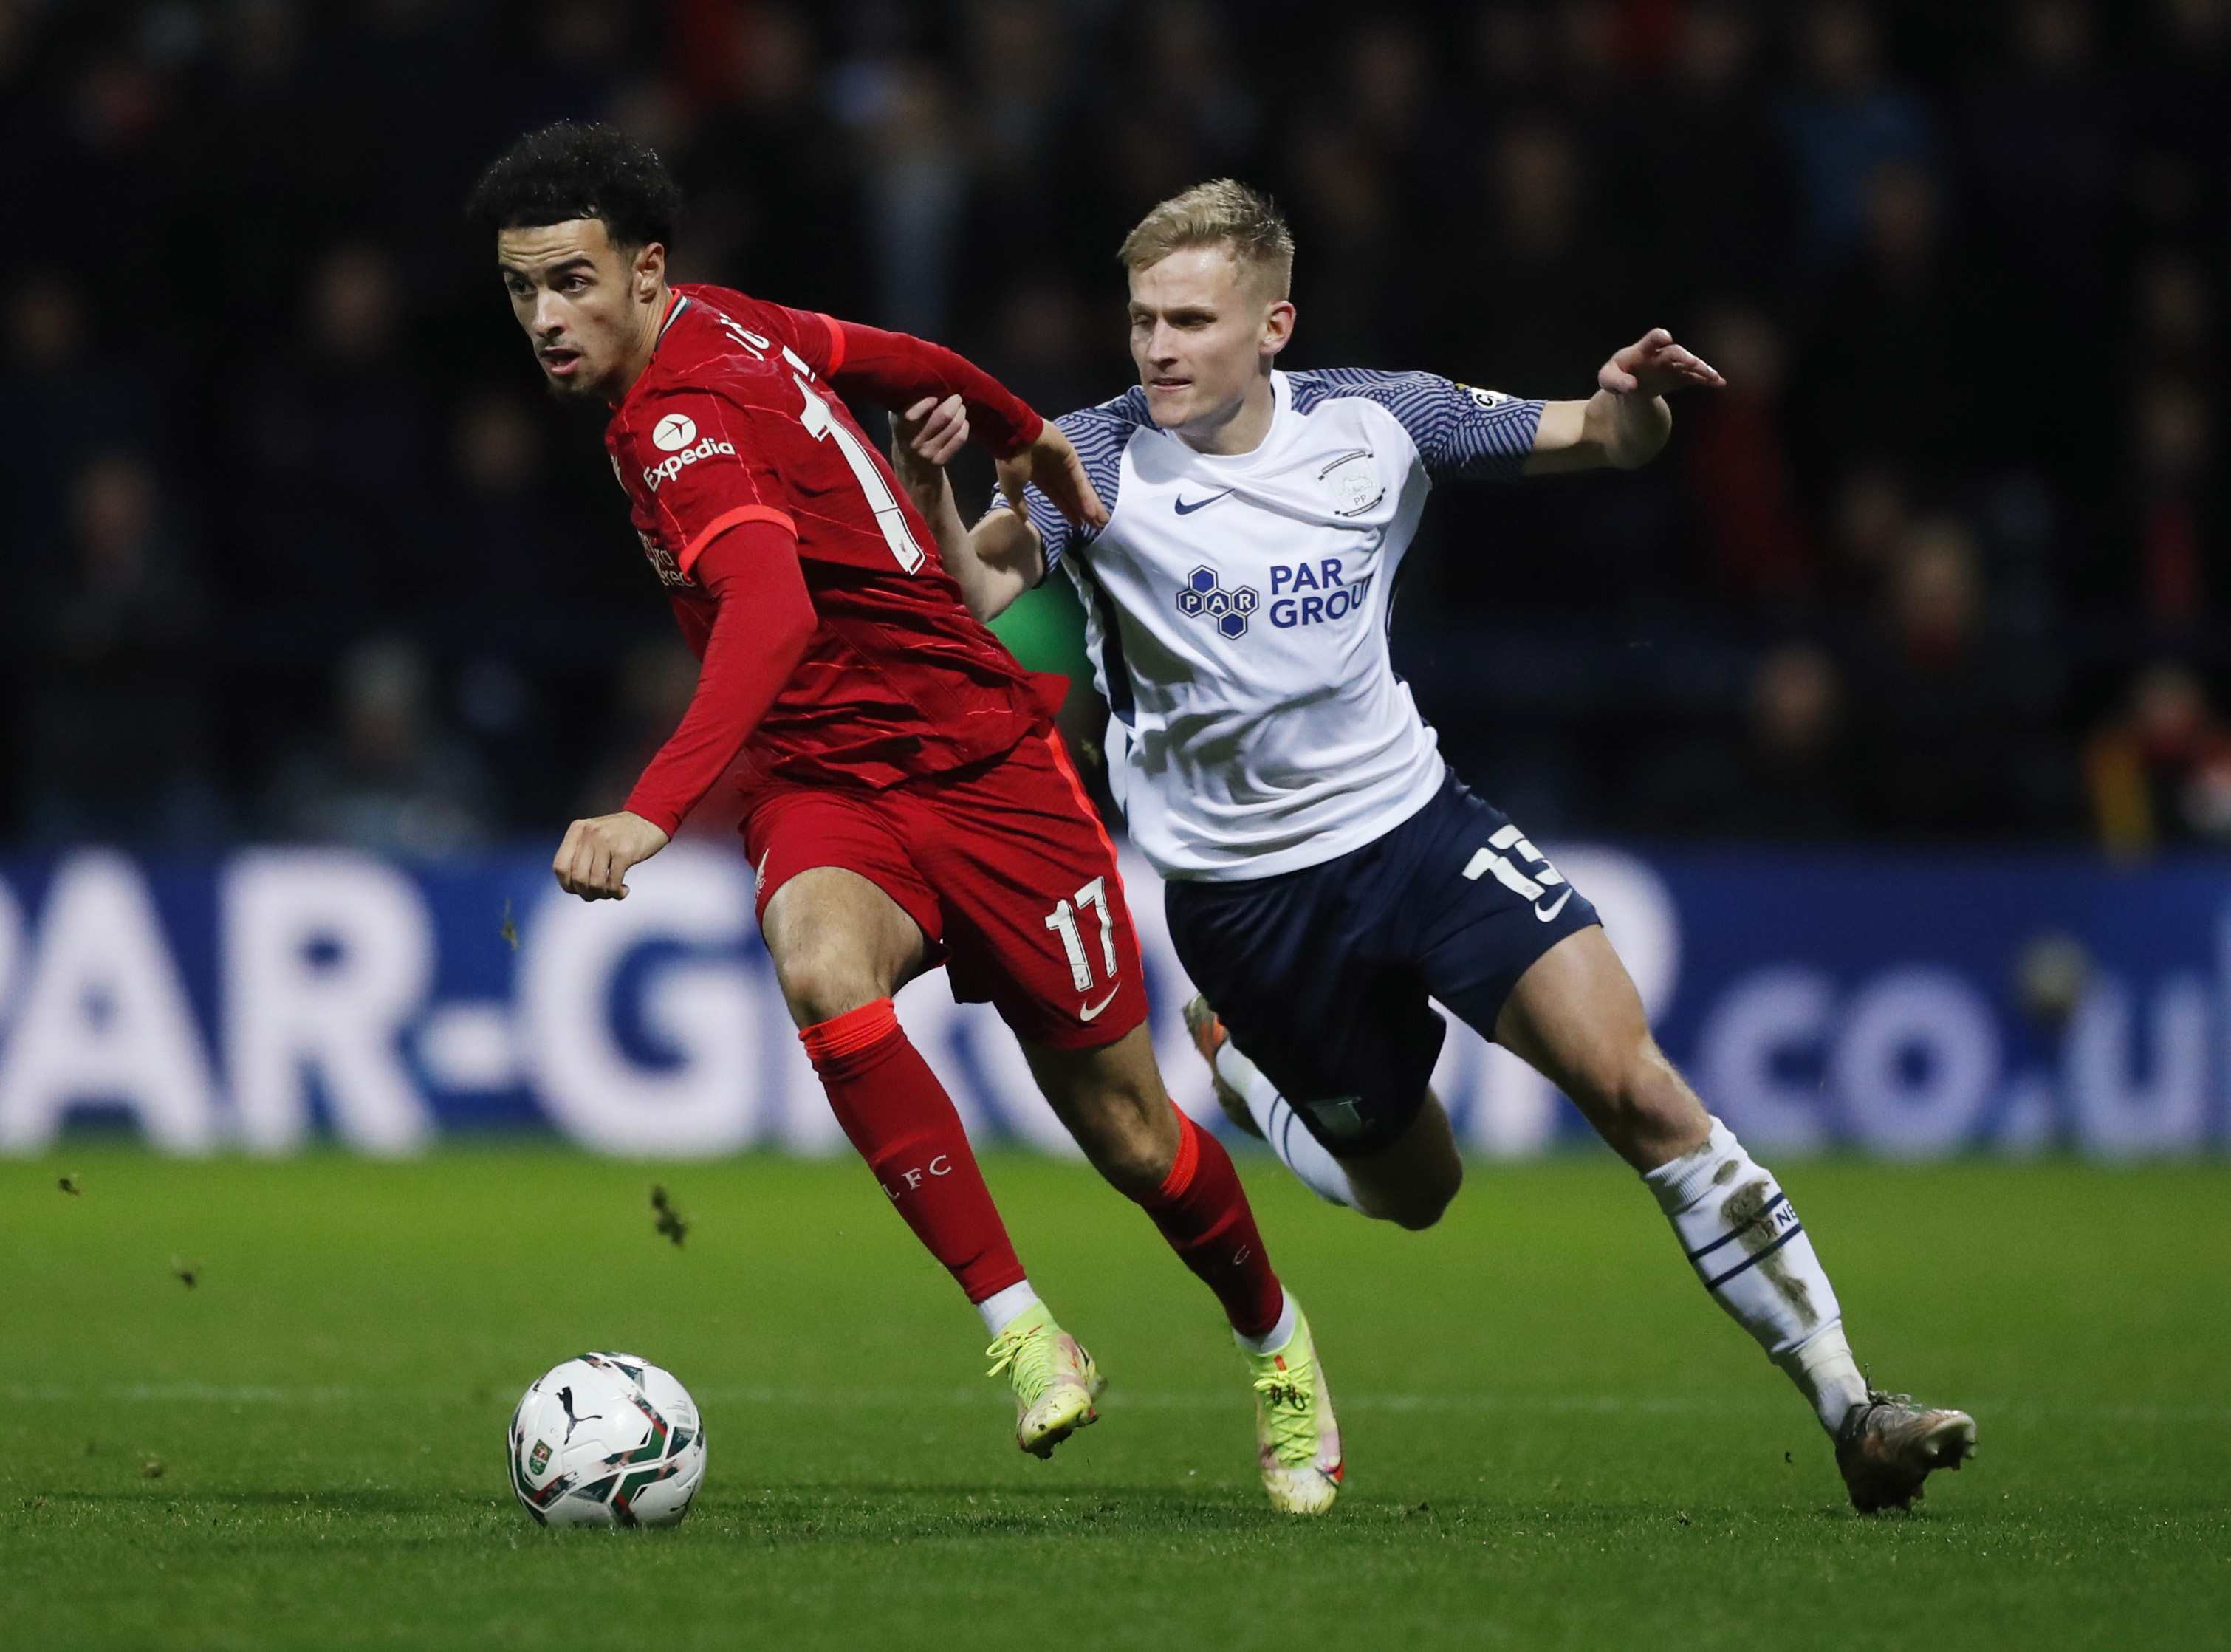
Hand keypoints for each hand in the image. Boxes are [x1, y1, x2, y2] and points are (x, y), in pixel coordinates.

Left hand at [552, 810, 669, 900]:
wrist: (651, 818)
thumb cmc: (623, 833)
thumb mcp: (595, 834)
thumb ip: (582, 853)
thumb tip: (574, 886)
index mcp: (578, 830)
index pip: (560, 866)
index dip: (567, 885)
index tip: (579, 890)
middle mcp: (589, 834)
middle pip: (577, 878)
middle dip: (587, 893)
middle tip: (598, 894)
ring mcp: (606, 842)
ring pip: (594, 883)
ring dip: (603, 895)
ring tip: (612, 892)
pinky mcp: (624, 852)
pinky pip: (613, 883)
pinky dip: (616, 893)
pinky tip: (623, 890)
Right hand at [890, 394, 968, 484]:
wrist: (911, 464)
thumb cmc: (906, 430)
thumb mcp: (898, 415)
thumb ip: (908, 401)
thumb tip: (926, 380)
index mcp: (901, 426)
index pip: (912, 414)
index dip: (926, 403)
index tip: (934, 398)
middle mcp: (914, 441)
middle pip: (943, 416)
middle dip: (954, 402)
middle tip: (956, 397)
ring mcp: (928, 452)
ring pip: (954, 426)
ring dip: (961, 412)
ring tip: (960, 407)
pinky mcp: (940, 460)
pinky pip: (959, 438)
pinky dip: (964, 426)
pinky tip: (963, 422)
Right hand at [996, 422, 1109, 529]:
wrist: (1014, 436)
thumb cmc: (1010, 462)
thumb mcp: (1011, 488)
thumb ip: (1019, 504)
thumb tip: (1023, 520)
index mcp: (1039, 478)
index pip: (1057, 497)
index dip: (1068, 510)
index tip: (1078, 525)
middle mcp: (1053, 472)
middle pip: (1071, 495)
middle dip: (1083, 511)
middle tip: (1096, 526)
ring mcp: (1064, 464)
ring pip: (1079, 489)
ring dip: (1090, 505)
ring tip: (1101, 522)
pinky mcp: (1071, 457)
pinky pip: (1080, 480)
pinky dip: (1086, 495)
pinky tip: (1092, 510)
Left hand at [1598, 329, 1724, 398]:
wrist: (1628, 384)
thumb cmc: (1616, 377)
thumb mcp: (1608, 379)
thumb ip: (1616, 381)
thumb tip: (1631, 386)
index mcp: (1642, 350)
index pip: (1651, 339)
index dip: (1658, 337)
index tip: (1666, 337)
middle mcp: (1661, 354)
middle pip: (1675, 353)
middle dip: (1684, 357)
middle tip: (1692, 363)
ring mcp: (1672, 365)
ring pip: (1689, 364)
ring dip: (1701, 369)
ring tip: (1713, 376)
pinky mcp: (1679, 376)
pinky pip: (1695, 377)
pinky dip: (1706, 379)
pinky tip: (1719, 383)